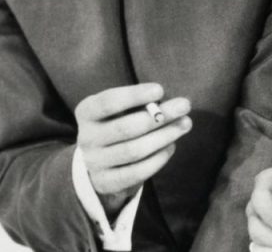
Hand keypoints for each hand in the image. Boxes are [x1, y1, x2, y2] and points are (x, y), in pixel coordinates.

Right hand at [75, 83, 191, 216]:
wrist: (100, 161)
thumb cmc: (118, 123)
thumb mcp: (122, 109)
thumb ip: (142, 105)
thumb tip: (173, 105)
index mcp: (87, 112)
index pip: (107, 102)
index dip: (134, 95)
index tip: (159, 89)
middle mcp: (86, 138)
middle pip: (125, 128)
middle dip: (159, 116)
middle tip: (184, 105)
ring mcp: (94, 162)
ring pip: (134, 151)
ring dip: (164, 136)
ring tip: (185, 124)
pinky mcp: (106, 182)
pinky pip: (137, 172)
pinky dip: (158, 158)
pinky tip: (171, 146)